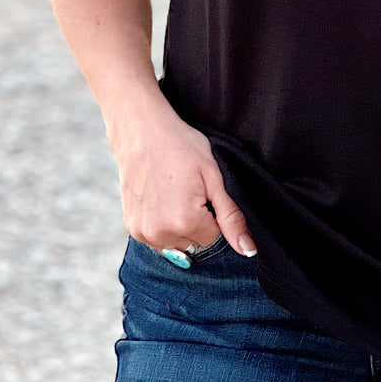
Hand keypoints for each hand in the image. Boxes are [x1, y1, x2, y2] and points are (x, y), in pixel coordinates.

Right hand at [109, 106, 257, 257]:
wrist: (141, 131)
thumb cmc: (181, 147)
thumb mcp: (214, 178)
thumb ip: (231, 218)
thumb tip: (248, 250)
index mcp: (185, 222)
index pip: (214, 238)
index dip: (214, 215)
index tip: (204, 192)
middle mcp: (161, 234)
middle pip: (195, 243)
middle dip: (197, 223)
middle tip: (188, 191)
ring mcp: (143, 233)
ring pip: (177, 244)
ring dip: (179, 227)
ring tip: (173, 194)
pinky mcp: (132, 228)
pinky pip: (158, 239)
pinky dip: (163, 225)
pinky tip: (160, 200)